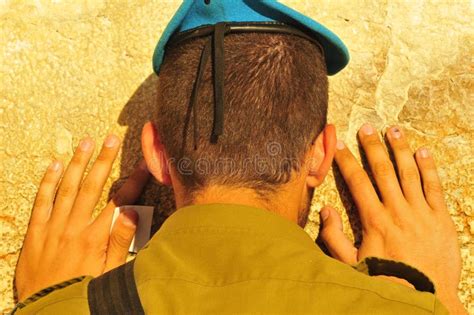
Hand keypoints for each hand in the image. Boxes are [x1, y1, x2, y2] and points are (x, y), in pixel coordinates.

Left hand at [15, 134, 149, 301]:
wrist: (47, 310)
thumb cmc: (82, 292)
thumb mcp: (110, 273)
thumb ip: (120, 242)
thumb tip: (133, 213)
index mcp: (95, 237)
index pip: (119, 201)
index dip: (133, 181)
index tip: (144, 165)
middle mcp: (74, 226)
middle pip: (92, 186)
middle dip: (104, 161)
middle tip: (111, 139)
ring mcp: (53, 227)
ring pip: (66, 188)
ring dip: (77, 163)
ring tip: (86, 143)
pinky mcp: (35, 232)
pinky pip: (41, 201)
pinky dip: (47, 182)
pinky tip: (53, 164)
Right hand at [319, 124, 465, 313]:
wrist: (427, 295)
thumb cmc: (387, 280)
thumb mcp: (351, 264)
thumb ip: (334, 237)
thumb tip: (325, 211)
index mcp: (374, 220)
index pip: (357, 182)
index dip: (346, 161)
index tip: (338, 144)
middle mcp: (397, 210)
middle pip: (383, 171)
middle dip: (373, 147)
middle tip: (367, 127)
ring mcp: (421, 212)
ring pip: (409, 173)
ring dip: (400, 149)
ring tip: (394, 130)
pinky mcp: (440, 218)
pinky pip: (434, 187)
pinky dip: (429, 168)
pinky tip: (424, 151)